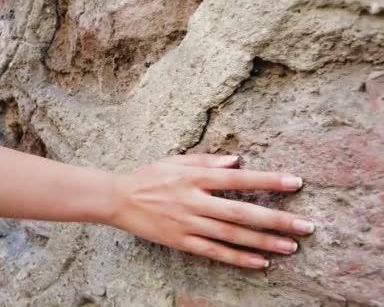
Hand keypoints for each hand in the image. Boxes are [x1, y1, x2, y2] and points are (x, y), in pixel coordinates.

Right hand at [109, 154, 313, 268]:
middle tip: (305, 225)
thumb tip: (237, 160)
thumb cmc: (148, 176)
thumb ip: (206, 161)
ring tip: (290, 246)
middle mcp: (194, 201)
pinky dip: (237, 258)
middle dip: (275, 219)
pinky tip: (260, 262)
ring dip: (263, 242)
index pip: (237, 179)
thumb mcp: (175, 160)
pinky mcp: (180, 241)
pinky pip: (213, 252)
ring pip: (231, 235)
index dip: (267, 181)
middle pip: (240, 212)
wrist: (117, 199)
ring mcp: (187, 223)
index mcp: (194, 177)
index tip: (295, 183)